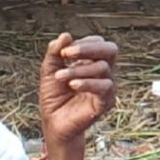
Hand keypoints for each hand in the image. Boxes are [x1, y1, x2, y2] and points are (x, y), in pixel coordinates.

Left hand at [38, 32, 115, 152]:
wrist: (54, 124)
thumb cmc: (54, 96)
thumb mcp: (49, 70)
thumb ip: (55, 52)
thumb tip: (66, 35)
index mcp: (93, 61)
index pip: (98, 42)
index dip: (82, 43)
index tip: (63, 52)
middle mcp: (104, 72)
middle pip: (110, 49)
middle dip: (89, 48)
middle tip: (67, 53)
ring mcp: (107, 87)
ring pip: (103, 68)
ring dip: (78, 69)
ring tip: (60, 76)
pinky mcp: (106, 102)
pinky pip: (105, 87)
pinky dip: (87, 83)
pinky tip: (72, 85)